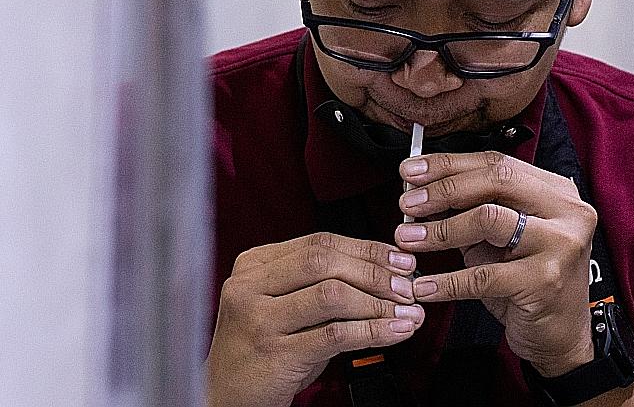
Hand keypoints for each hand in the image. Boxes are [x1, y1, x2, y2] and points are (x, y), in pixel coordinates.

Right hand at [206, 232, 424, 406]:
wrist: (226, 397)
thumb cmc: (260, 351)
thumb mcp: (278, 307)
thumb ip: (314, 286)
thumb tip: (380, 274)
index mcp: (252, 266)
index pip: (317, 242)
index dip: (364, 248)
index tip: (397, 258)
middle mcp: (250, 287)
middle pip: (324, 261)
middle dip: (374, 271)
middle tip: (407, 284)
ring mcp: (259, 319)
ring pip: (332, 295)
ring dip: (378, 303)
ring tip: (407, 312)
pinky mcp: (275, 353)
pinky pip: (334, 335)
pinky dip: (372, 331)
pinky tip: (395, 332)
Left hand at [394, 150, 597, 377]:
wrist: (559, 334)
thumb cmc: (525, 280)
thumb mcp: (496, 237)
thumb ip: (467, 209)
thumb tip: (418, 188)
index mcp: (554, 192)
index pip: (496, 163)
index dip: (448, 164)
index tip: (410, 172)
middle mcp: (566, 212)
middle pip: (495, 181)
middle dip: (443, 189)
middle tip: (407, 203)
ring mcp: (561, 245)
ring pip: (489, 219)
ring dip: (439, 229)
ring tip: (407, 238)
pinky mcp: (546, 281)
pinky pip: (483, 275)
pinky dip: (447, 281)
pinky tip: (424, 285)